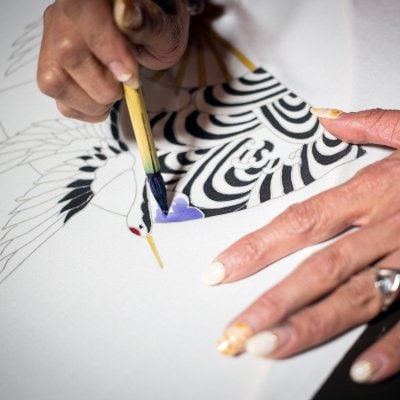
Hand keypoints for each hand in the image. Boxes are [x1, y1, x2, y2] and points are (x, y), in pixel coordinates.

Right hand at [37, 0, 189, 121]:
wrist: (146, 37)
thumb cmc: (155, 31)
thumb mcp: (164, 27)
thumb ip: (148, 23)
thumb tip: (127, 15)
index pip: (82, 10)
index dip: (106, 48)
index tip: (130, 77)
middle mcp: (64, 14)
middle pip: (67, 53)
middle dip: (105, 85)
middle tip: (128, 84)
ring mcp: (53, 41)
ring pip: (54, 81)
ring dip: (93, 102)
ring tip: (115, 92)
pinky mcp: (52, 67)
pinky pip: (58, 98)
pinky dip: (85, 110)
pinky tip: (103, 101)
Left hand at [205, 108, 399, 383]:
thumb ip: (371, 125)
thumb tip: (327, 117)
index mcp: (374, 191)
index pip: (300, 221)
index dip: (256, 247)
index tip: (219, 271)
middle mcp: (388, 229)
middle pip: (319, 269)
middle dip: (275, 301)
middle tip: (236, 330)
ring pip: (356, 298)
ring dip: (311, 327)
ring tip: (269, 347)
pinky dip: (391, 348)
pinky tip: (359, 368)